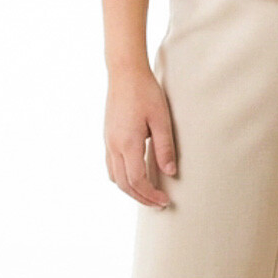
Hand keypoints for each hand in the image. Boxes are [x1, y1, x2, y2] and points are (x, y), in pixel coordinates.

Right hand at [104, 64, 177, 207]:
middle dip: (141, 198)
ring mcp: (108, 141)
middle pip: (124, 184)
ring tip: (147, 194)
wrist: (125, 73)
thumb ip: (165, 147)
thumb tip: (170, 173)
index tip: (165, 201)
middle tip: (158, 204)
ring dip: (130, 190)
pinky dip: (122, 178)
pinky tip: (134, 176)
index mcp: (127, 143)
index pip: (137, 181)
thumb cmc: (146, 92)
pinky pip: (111, 165)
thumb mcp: (161, 119)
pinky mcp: (107, 136)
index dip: (150, 195)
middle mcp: (114, 146)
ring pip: (114, 177)